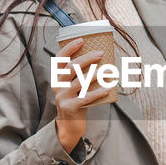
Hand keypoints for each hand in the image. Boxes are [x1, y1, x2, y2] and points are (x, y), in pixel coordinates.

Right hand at [53, 38, 112, 153]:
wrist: (69, 125)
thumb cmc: (75, 100)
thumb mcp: (73, 86)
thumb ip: (80, 75)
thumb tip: (100, 57)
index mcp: (57, 77)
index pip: (59, 59)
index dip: (69, 48)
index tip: (81, 40)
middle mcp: (57, 85)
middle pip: (72, 67)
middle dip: (87, 58)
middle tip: (101, 53)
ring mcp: (63, 97)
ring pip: (80, 82)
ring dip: (96, 74)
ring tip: (108, 70)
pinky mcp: (70, 107)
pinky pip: (86, 97)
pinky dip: (98, 92)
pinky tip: (108, 88)